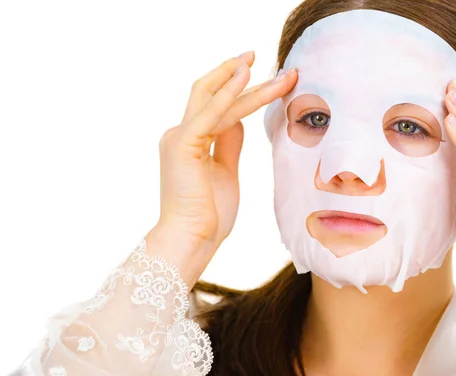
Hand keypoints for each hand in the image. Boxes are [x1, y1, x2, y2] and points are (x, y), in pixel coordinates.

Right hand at [148, 52, 296, 280]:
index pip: (215, 107)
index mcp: (189, 142)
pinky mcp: (184, 144)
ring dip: (247, 83)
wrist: (190, 240)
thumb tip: (239, 120)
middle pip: (210, 94)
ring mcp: (179, 137)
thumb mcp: (225, 172)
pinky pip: (211, 113)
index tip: (263, 77)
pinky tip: (248, 77)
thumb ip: (229, 144)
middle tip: (259, 55)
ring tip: (276, 71)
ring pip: (216, 100)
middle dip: (235, 73)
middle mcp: (179, 134)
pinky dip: (229, 94)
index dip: (238, 90)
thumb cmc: (207, 215)